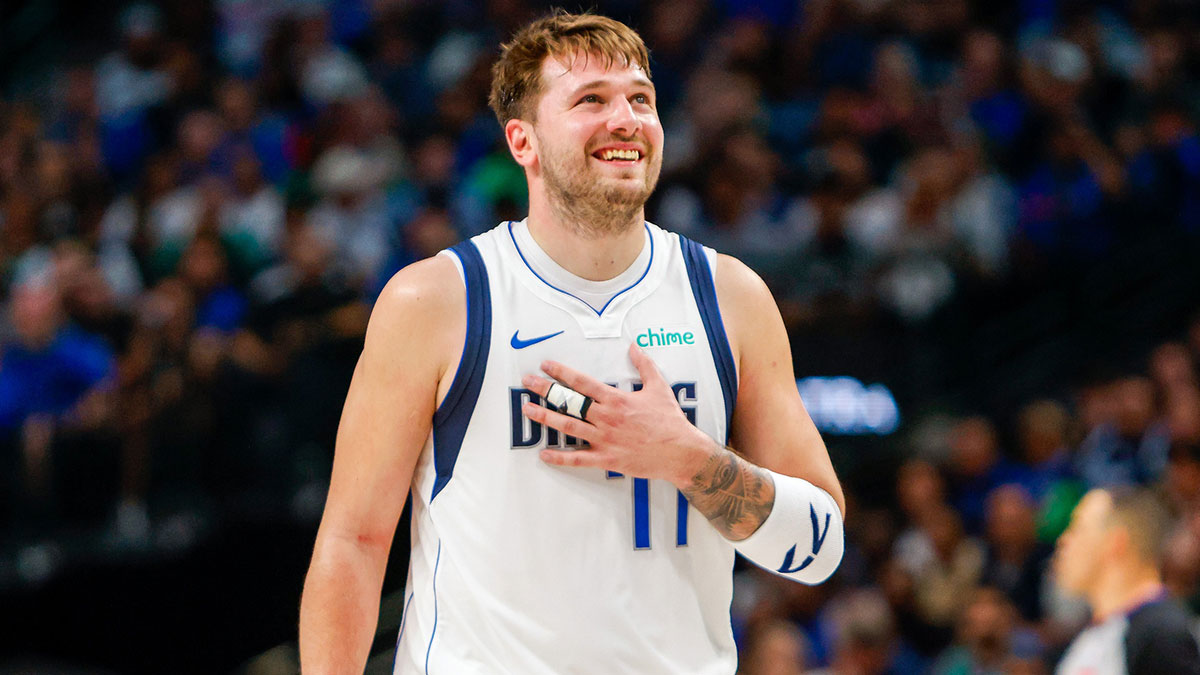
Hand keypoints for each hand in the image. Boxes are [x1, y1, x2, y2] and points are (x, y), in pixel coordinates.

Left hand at [521, 343, 714, 487]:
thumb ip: (644, 365)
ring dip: (545, 418)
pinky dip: (559, 458)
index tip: (546, 365)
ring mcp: (604, 439)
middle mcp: (606, 418)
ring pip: (568, 427)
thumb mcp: (659, 387)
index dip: (562, 372)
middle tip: (528, 383)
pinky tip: (544, 454)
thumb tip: (635, 346)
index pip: (582, 382)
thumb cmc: (670, 420)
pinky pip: (578, 459)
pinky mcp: (607, 459)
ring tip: (527, 410)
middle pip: (569, 402)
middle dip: (546, 391)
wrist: (681, 451)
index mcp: (616, 400)